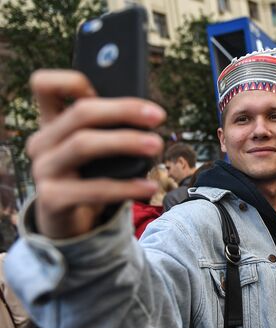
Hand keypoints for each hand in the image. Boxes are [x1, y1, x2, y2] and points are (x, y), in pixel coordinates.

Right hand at [27, 70, 164, 238]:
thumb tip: (149, 114)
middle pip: (79, 113)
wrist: (70, 223)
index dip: (73, 80)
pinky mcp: (51, 199)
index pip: (45, 85)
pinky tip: (149, 187)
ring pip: (84, 144)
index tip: (109, 87)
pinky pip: (94, 189)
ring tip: (157, 146)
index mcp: (52, 123)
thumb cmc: (88, 178)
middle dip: (123, 110)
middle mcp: (42, 142)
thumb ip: (109, 129)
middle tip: (158, 116)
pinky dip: (126, 188)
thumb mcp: (95, 150)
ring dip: (126, 142)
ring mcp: (43, 170)